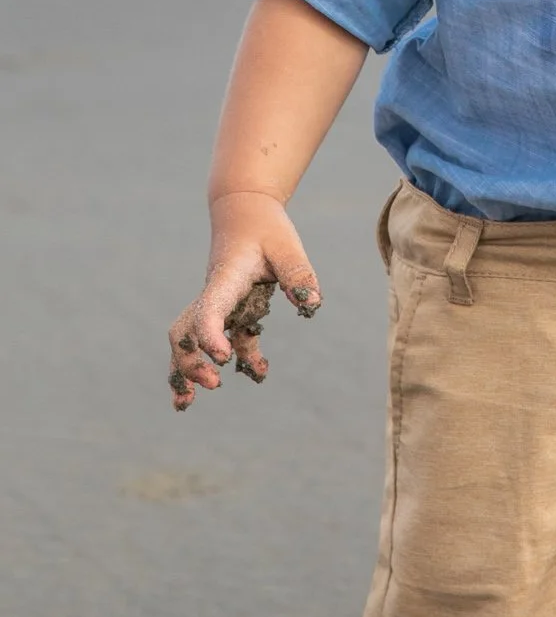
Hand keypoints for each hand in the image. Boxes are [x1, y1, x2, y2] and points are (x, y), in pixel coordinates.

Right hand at [167, 190, 321, 409]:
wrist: (246, 211)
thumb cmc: (266, 227)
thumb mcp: (287, 246)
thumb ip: (298, 273)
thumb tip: (311, 304)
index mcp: (225, 280)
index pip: (208, 310)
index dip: (210, 336)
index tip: (223, 359)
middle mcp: (214, 295)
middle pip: (184, 331)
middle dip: (188, 361)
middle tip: (212, 383)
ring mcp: (220, 305)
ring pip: (191, 341)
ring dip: (187, 370)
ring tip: (185, 405)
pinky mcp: (232, 310)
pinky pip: (227, 339)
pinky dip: (237, 358)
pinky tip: (258, 372)